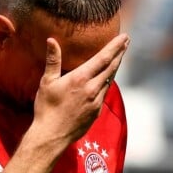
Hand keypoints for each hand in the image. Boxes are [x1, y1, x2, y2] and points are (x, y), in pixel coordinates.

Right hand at [32, 33, 128, 148]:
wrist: (52, 136)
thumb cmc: (46, 108)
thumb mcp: (47, 82)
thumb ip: (53, 60)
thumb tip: (52, 40)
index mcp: (81, 78)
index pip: (104, 58)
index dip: (116, 46)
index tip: (125, 37)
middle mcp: (92, 89)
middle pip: (112, 67)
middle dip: (120, 53)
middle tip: (127, 42)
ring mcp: (96, 102)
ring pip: (110, 80)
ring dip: (116, 67)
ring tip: (119, 58)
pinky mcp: (96, 112)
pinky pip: (105, 93)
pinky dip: (108, 82)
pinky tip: (107, 80)